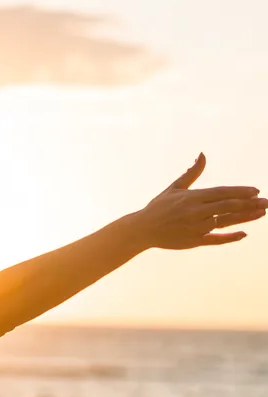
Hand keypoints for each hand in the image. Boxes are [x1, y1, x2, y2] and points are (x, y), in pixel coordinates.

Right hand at [138, 153, 265, 249]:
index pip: (221, 193)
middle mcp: (195, 213)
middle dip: (249, 204)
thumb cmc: (158, 207)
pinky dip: (230, 237)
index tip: (256, 191)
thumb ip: (192, 173)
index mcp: (192, 198)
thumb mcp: (174, 188)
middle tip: (267, 202)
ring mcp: (195, 228)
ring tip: (261, 213)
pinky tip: (244, 233)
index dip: (240, 192)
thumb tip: (203, 154)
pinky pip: (216, 240)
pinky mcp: (193, 241)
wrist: (141, 230)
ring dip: (245, 218)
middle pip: (228, 207)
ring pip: (225, 222)